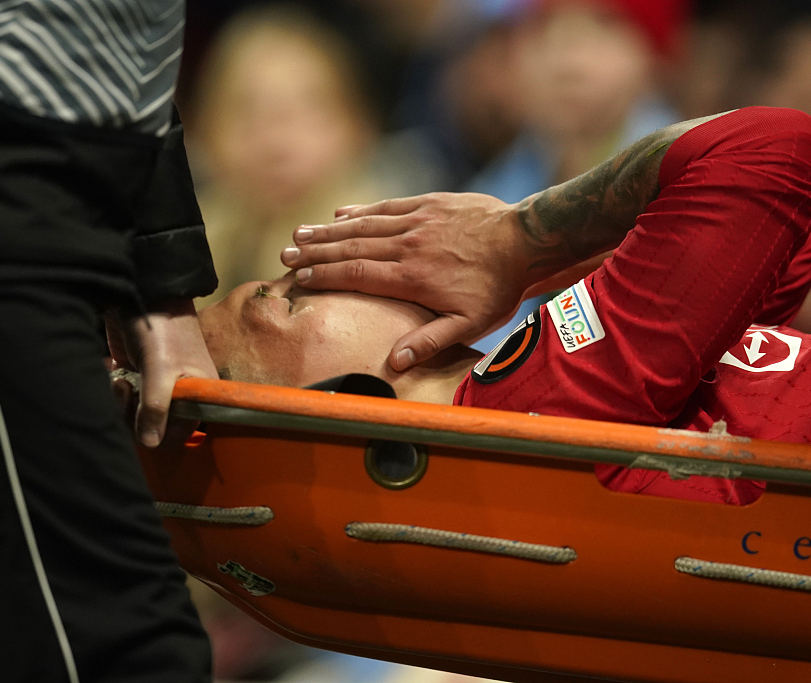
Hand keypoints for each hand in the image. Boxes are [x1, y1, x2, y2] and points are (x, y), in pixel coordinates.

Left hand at [105, 298, 217, 447]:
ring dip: (119, 402)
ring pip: (133, 413)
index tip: (142, 414)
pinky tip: (113, 372)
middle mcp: (178, 394)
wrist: (142, 293)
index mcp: (197, 395)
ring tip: (118, 380)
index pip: (178, 433)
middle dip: (132, 415)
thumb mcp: (161, 370)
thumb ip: (155, 408)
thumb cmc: (162, 330)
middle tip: (126, 390)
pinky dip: (114, 390)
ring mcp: (155, 385)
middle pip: (151, 426)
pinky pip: (123, 398)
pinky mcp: (136, 375)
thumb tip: (150, 443)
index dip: (157, 431)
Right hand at [282, 192, 541, 370]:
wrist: (525, 241)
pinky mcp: (429, 203)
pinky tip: (341, 213)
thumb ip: (429, 342)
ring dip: (329, 230)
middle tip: (285, 254)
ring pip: (364, 226)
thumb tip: (393, 363)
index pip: (356, 275)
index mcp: (412, 277)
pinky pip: (387, 207)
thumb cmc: (498, 288)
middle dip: (315, 252)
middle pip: (351, 248)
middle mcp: (408, 246)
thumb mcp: (469, 325)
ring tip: (301, 233)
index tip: (299, 277)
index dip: (324, 275)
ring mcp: (417, 221)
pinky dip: (361, 211)